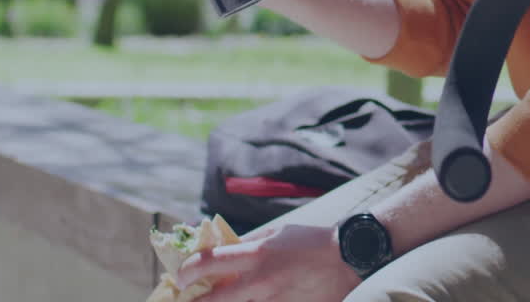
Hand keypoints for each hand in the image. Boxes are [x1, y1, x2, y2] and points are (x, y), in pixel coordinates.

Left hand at [176, 223, 360, 301]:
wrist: (349, 257)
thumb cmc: (311, 241)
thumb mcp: (277, 233)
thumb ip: (249, 244)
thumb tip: (222, 250)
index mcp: (258, 255)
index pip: (209, 263)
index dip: (187, 271)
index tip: (181, 276)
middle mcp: (262, 282)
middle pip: (214, 301)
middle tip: (189, 299)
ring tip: (220, 299)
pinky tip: (250, 301)